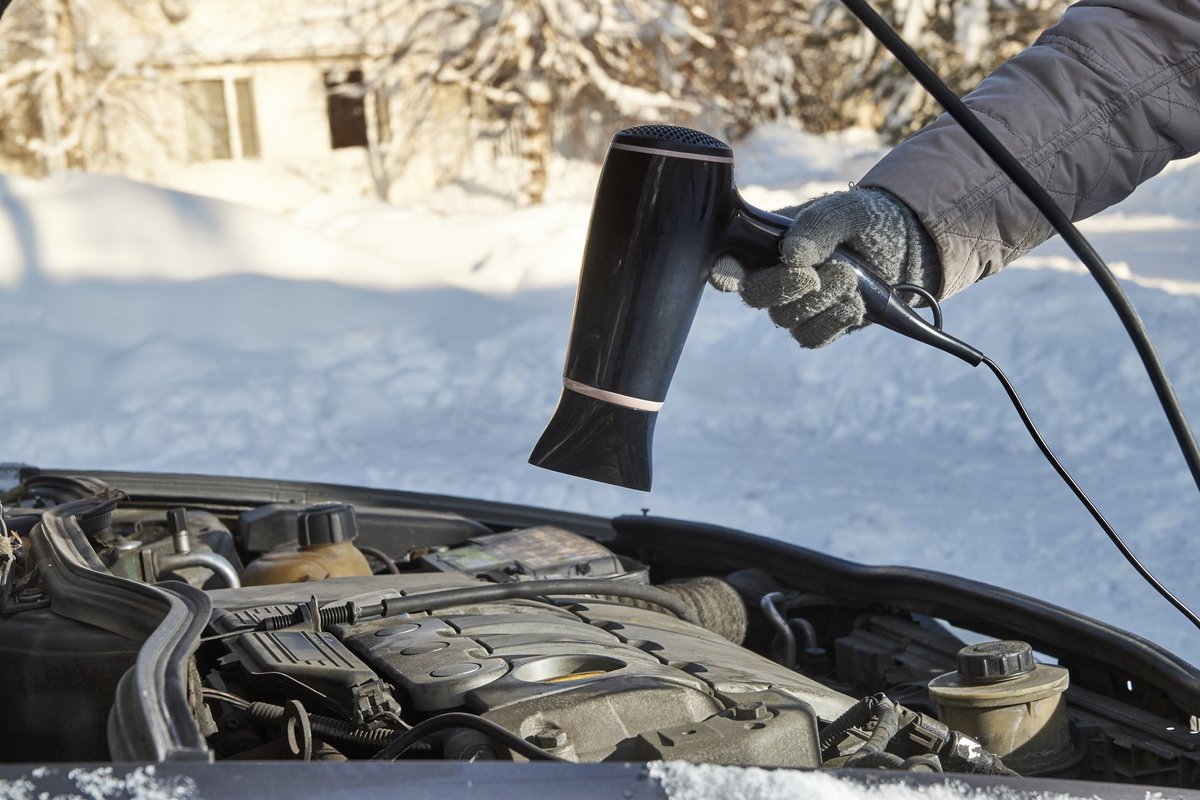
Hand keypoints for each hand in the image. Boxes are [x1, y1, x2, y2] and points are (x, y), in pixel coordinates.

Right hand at [710, 187, 938, 347]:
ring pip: (787, 319)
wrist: (908, 246)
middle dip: (784, 287)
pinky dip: (834, 321)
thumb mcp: (849, 210)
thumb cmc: (869, 220)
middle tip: (815, 275)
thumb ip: (820, 224)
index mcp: (770, 242)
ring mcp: (797, 304)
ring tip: (850, 278)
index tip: (731, 276)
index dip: (724, 271)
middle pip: (755, 295)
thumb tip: (793, 254)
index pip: (732, 261)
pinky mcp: (820, 325)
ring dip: (820, 301)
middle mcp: (776, 275)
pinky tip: (855, 304)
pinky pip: (812, 337)